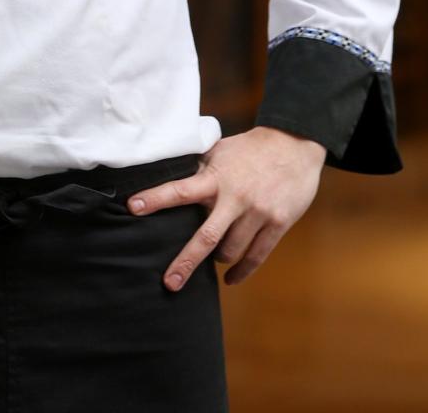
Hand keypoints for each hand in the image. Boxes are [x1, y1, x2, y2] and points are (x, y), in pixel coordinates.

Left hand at [125, 125, 326, 289]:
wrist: (294, 145)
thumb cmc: (250, 149)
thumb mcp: (219, 151)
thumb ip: (199, 169)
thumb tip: (169, 176)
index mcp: (216, 177)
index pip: (180, 190)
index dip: (156, 198)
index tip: (132, 207)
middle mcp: (235, 198)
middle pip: (206, 237)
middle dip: (185, 261)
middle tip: (169, 283)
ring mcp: (258, 213)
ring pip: (230, 251)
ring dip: (217, 259)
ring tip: (211, 259)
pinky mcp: (278, 224)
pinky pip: (256, 257)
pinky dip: (242, 271)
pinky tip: (230, 279)